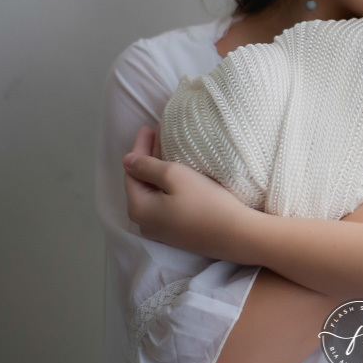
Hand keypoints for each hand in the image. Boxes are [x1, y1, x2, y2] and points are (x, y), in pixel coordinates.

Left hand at [123, 127, 255, 262]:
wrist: (235, 234)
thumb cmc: (204, 201)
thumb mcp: (174, 175)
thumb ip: (147, 166)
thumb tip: (127, 161)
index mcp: (138, 208)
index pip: (132, 172)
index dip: (139, 148)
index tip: (148, 128)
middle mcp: (144, 222)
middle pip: (143, 183)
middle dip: (151, 157)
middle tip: (158, 133)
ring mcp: (161, 230)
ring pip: (155, 192)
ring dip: (160, 170)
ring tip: (169, 147)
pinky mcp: (178, 232)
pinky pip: (166, 202)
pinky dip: (168, 184)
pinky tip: (177, 173)